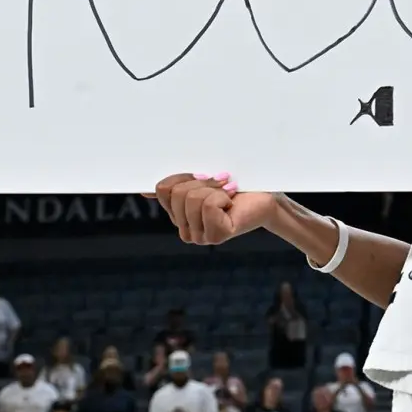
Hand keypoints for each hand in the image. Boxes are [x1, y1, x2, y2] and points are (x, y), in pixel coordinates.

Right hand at [147, 173, 278, 244]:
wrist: (266, 196)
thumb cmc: (237, 186)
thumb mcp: (202, 182)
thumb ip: (175, 187)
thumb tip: (144, 190)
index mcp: (179, 216)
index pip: (163, 189)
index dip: (183, 175)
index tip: (203, 175)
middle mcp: (186, 230)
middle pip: (177, 193)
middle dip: (202, 182)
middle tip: (221, 184)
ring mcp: (200, 236)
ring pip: (192, 198)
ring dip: (214, 188)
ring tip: (229, 193)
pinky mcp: (216, 236)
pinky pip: (208, 205)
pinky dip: (222, 196)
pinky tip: (232, 203)